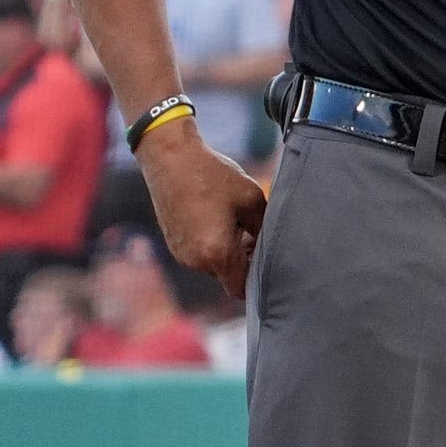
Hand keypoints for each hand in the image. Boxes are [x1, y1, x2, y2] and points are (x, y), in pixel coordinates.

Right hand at [137, 125, 266, 295]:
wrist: (171, 158)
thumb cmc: (213, 177)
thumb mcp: (252, 201)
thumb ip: (265, 231)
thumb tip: (274, 249)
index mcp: (215, 254)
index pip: (241, 288)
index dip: (259, 280)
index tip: (270, 261)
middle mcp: (194, 261)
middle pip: (230, 276)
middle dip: (246, 261)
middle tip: (256, 232)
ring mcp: (180, 253)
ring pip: (215, 265)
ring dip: (230, 251)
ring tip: (238, 221)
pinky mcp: (174, 243)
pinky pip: (201, 254)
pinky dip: (213, 244)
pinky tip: (220, 218)